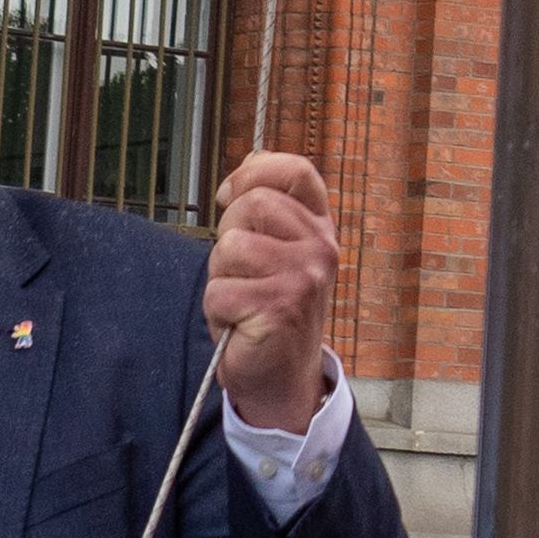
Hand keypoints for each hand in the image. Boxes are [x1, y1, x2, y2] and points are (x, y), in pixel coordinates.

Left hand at [204, 152, 341, 432]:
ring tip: (241, 301)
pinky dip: (218, 312)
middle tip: (242, 273)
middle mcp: (320, 248)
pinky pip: (219, 291)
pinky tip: (240, 325)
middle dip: (228, 237)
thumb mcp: (274, 251)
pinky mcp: (279, 307)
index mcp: (318, 229)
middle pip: (251, 203)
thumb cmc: (268, 309)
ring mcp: (303, 278)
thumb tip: (251, 160)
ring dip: (221, 278)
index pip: (296, 171)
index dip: (254, 173)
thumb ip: (267, 207)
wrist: (281, 377)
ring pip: (229, 247)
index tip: (228, 196)